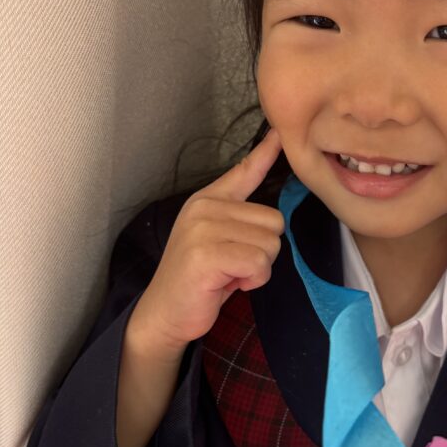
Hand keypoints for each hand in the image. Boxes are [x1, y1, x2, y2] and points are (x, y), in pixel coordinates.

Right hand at [130, 128, 283, 352]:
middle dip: (262, 250)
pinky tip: (227, 284)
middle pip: (274, 221)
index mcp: (208, 200)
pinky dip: (252, 281)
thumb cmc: (199, 279)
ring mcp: (204, 229)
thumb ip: (240, 220)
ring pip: (270, 245)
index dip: (266, 152)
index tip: (281, 133)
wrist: (165, 313)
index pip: (244, 171)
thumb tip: (271, 215)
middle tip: (232, 264)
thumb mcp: (219, 240)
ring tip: (227, 274)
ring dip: (257, 269)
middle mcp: (205, 207)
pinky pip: (259, 264)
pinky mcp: (207, 254)